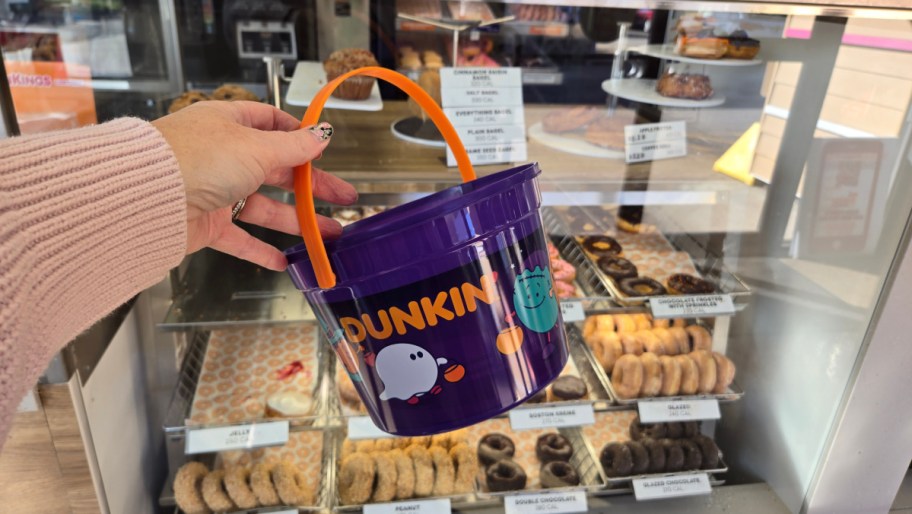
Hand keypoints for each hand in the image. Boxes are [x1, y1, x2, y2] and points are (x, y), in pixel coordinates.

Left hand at [152, 101, 355, 270]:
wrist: (147, 198)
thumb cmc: (197, 158)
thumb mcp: (257, 147)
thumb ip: (294, 147)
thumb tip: (322, 133)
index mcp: (230, 124)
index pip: (271, 123)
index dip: (298, 137)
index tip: (323, 152)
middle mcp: (222, 155)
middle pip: (276, 171)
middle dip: (311, 188)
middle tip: (342, 200)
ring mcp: (214, 190)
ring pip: (264, 207)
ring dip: (296, 222)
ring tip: (327, 236)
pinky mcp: (205, 224)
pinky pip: (240, 238)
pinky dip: (261, 250)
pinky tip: (284, 263)